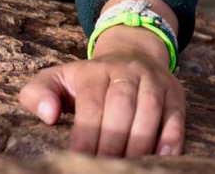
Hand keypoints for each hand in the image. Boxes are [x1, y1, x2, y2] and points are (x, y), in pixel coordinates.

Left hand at [18, 25, 185, 156]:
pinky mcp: (174, 94)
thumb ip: (38, 93)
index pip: (92, 103)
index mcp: (95, 70)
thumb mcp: (57, 78)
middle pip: (122, 106)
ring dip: (139, 143)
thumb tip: (48, 115)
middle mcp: (127, 71)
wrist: (132, 52)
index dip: (86, 135)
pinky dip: (170, 138)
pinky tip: (160, 157)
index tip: (80, 158)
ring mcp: (154, 81)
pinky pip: (176, 117)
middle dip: (112, 142)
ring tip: (127, 166)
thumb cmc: (88, 79)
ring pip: (149, 110)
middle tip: (104, 166)